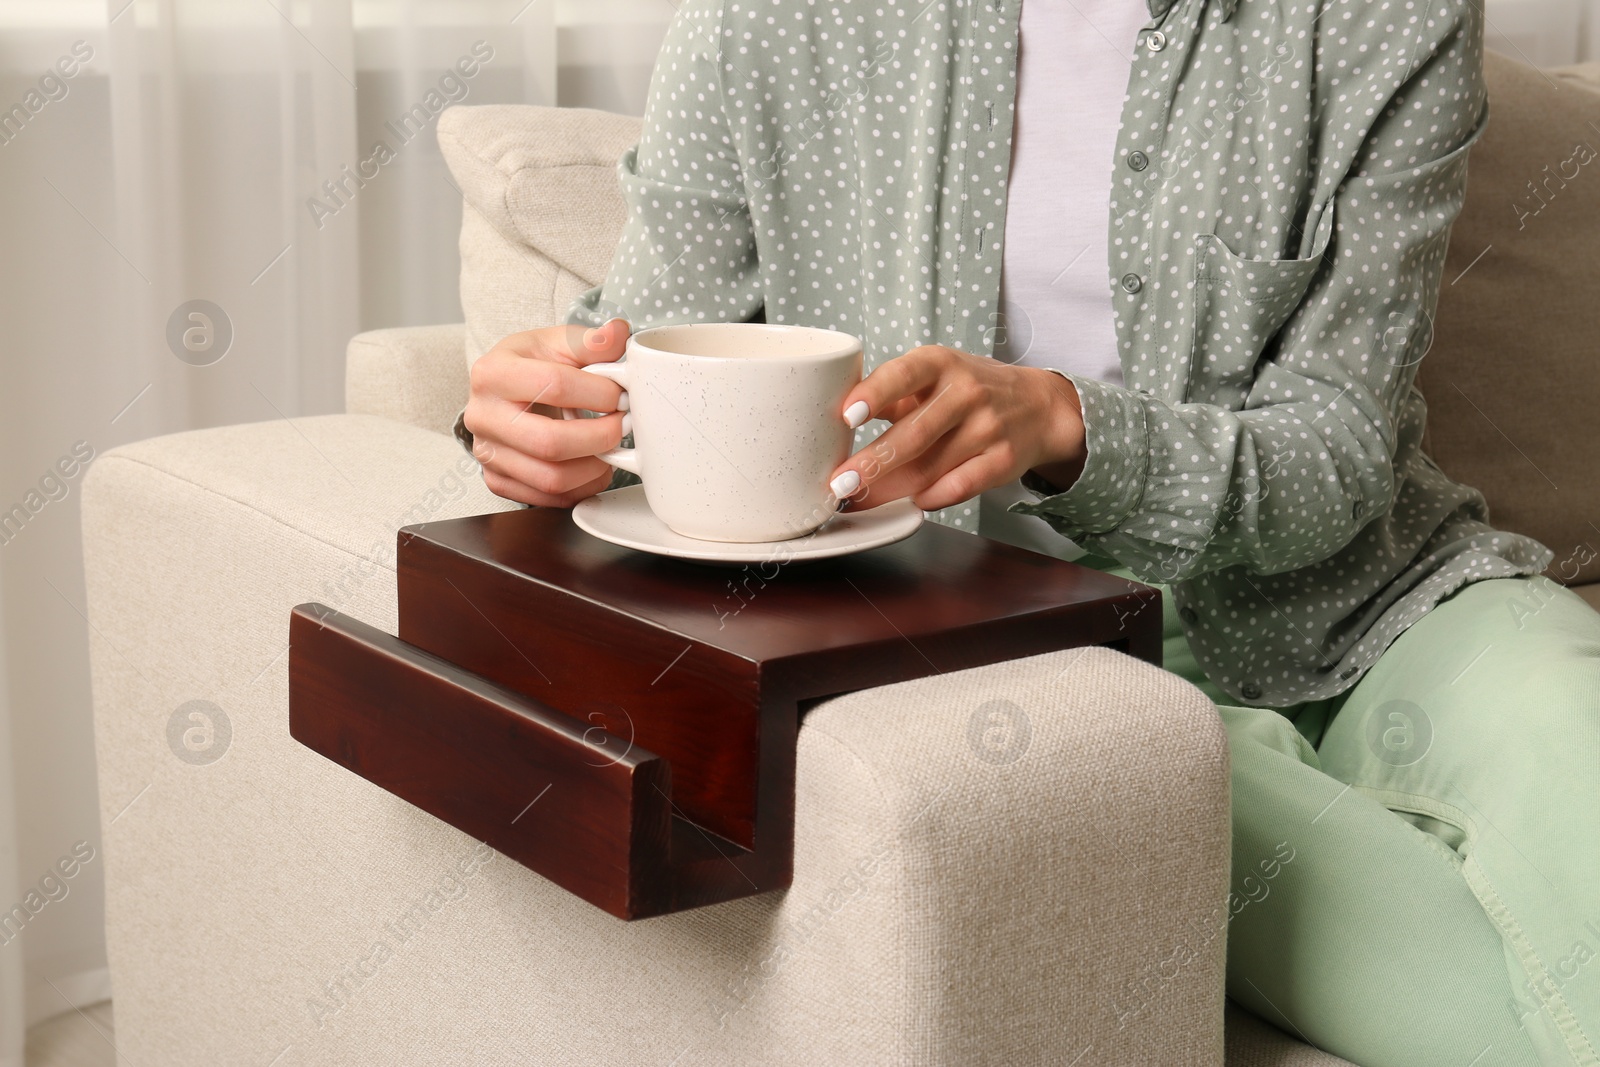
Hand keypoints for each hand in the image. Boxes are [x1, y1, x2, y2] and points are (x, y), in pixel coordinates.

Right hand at [464, 318, 630, 506]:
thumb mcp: (558, 343)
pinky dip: (581, 487)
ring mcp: (486, 453)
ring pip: (551, 478)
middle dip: (600, 437)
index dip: (598, 392)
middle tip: (623, 426)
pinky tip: (594, 466)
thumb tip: (619, 333)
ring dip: (594, 467)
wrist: (505, 394)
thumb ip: (592, 340)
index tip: (621, 394)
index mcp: (492, 372)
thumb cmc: (534, 365)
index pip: (553, 385)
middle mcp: (481, 416)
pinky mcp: (497, 481)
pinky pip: (547, 498)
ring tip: (611, 449)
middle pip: (550, 442)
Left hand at [826, 346, 1086, 510]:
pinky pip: (961, 485)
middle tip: (841, 483)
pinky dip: (934, 497)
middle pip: (913, 433)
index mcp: (940, 364)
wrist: (1040, 406)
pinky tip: (914, 501)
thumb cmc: (970, 390)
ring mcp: (987, 427)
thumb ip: (889, 393)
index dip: (874, 394)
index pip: (904, 374)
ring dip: (892, 488)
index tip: (847, 415)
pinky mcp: (1003, 459)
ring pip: (932, 466)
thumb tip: (834, 418)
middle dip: (873, 462)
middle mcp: (965, 392)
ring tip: (861, 500)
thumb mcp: (933, 375)